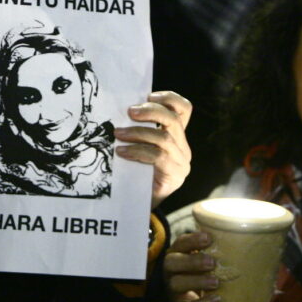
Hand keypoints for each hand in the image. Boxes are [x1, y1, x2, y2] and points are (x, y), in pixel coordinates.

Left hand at [114, 91, 191, 208]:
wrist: (138, 207)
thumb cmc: (136, 174)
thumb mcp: (140, 147)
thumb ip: (139, 131)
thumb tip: (120, 110)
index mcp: (177, 136)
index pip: (184, 109)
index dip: (169, 98)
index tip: (148, 95)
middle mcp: (183, 148)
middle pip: (173, 120)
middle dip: (150, 111)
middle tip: (129, 112)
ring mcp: (181, 163)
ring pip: (164, 138)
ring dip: (138, 133)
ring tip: (118, 134)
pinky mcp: (175, 176)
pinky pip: (158, 157)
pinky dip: (137, 151)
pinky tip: (122, 152)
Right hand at [164, 230, 220, 301]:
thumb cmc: (204, 278)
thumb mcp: (207, 263)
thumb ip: (214, 251)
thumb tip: (236, 236)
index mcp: (178, 255)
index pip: (179, 243)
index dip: (191, 240)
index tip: (208, 238)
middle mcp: (171, 272)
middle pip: (171, 262)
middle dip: (192, 261)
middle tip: (212, 262)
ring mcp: (174, 292)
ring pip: (176, 284)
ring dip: (197, 281)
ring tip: (216, 282)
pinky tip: (217, 299)